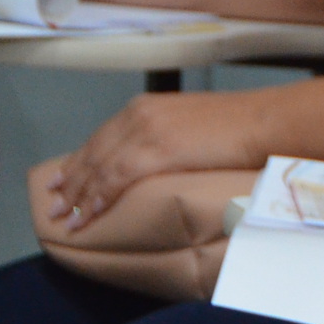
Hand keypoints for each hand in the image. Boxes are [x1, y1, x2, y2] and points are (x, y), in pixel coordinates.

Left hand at [48, 91, 268, 229]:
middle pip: (93, 151)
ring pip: (97, 167)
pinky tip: (86, 216)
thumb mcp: (196, 125)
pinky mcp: (154, 151)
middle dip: (71, 179)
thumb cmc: (245, 127)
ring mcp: (145, 132)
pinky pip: (112, 180)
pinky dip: (95, 200)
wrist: (268, 121)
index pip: (102, 136)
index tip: (66, 179)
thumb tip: (165, 163)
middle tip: (55, 203)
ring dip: (78, 195)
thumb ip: (172, 138)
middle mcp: (140, 114)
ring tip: (65, 217)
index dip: (81, 160)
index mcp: (150, 106)